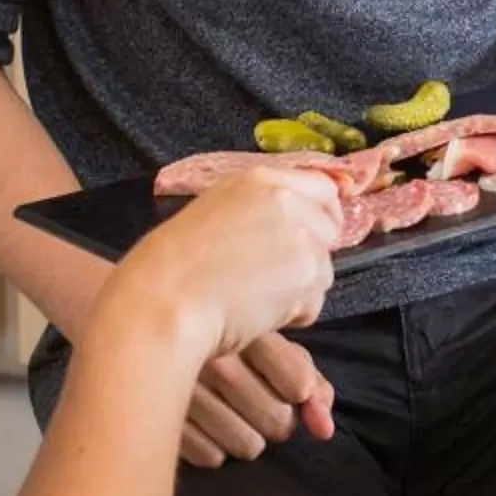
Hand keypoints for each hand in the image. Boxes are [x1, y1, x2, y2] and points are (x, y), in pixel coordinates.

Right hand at [105, 156, 340, 361]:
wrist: (166, 302)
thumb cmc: (172, 269)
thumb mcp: (214, 214)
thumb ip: (256, 211)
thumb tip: (286, 227)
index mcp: (260, 180)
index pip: (322, 188)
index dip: (322, 215)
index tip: (312, 236)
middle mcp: (287, 200)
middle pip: (329, 230)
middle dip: (310, 256)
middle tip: (273, 278)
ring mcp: (302, 235)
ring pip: (324, 270)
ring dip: (299, 290)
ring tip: (254, 298)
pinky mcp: (307, 273)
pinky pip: (314, 301)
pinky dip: (293, 314)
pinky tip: (257, 313)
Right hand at [178, 333, 336, 468]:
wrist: (151, 334)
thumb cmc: (227, 344)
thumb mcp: (273, 349)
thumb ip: (310, 382)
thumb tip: (323, 430)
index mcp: (247, 331)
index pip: (299, 384)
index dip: (299, 393)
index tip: (287, 385)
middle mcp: (214, 360)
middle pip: (279, 422)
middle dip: (277, 420)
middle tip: (258, 404)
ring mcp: (185, 392)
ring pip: (249, 446)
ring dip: (247, 438)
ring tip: (232, 414)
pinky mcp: (165, 420)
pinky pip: (212, 457)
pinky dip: (214, 448)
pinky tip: (206, 426)